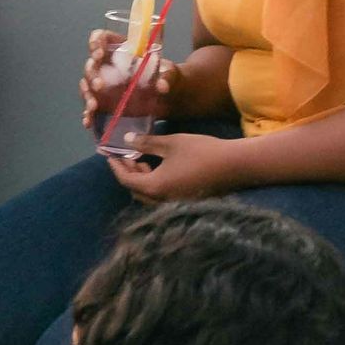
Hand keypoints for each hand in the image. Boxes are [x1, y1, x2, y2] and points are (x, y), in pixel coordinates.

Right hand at [81, 27, 167, 133]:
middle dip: (91, 74)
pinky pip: (91, 106)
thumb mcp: (170, 73)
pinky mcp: (105, 101)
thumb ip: (167, 76)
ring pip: (87, 85)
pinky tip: (89, 121)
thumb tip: (162, 86)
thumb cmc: (167, 77)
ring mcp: (105, 83)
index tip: (99, 53)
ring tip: (93, 106)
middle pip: (91, 64)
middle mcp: (108, 65)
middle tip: (99, 86)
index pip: (102, 38)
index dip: (96, 42)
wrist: (168, 97)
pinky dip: (88, 114)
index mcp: (122, 49)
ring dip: (87, 95)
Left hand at [105, 130, 246, 202]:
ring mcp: (174, 204)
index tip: (109, 154)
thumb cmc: (201, 151)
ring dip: (141, 178)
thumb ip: (146, 143)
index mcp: (155, 187)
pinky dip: (154, 183)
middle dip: (128, 172)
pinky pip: (160, 196)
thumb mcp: (171, 143)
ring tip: (142, 159)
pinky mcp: (185, 202)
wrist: (235, 166)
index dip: (116, 166)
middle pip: (135, 190)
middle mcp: (161, 201)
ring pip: (148, 195)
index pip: (126, 180)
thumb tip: (127, 140)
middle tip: (126, 155)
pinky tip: (159, 168)